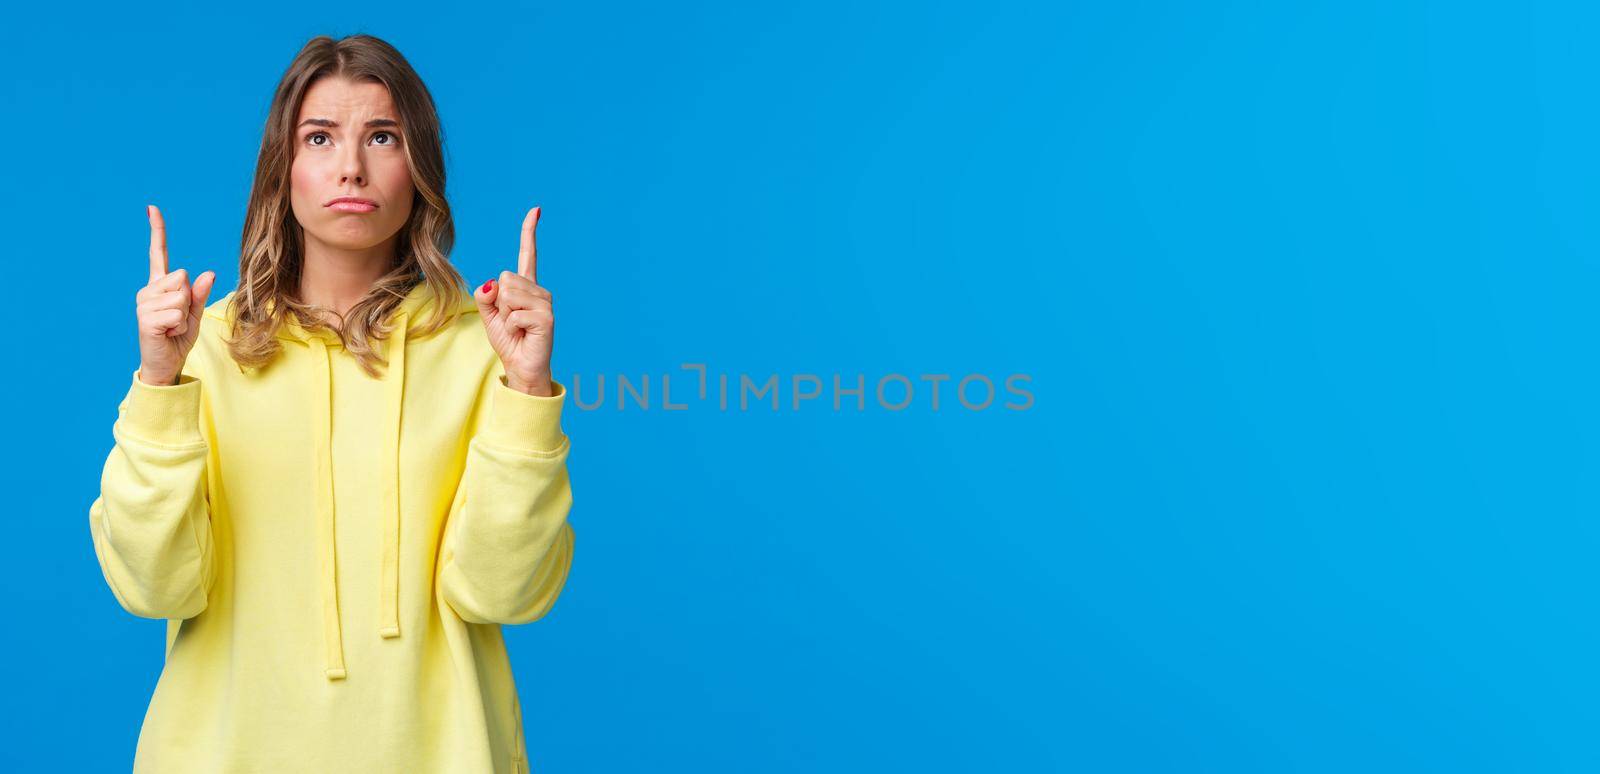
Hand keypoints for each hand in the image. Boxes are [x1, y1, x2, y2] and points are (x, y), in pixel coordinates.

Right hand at [136, 205, 215, 385]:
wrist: (166, 364)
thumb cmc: (178, 337)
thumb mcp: (195, 313)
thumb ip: (200, 293)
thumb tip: (209, 273)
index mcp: (160, 286)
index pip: (159, 254)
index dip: (157, 231)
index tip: (152, 208)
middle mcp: (148, 290)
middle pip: (182, 277)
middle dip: (189, 300)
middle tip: (179, 318)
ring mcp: (144, 304)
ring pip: (181, 296)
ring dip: (185, 316)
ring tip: (173, 327)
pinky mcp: (146, 319)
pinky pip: (177, 314)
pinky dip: (181, 326)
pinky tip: (168, 333)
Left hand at [474, 206, 553, 396]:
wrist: (521, 366)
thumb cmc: (508, 340)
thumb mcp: (488, 314)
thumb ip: (485, 295)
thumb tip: (494, 284)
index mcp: (525, 286)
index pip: (528, 254)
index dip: (530, 232)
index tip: (536, 210)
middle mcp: (539, 290)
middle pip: (505, 277)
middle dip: (499, 301)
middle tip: (510, 320)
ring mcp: (545, 303)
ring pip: (508, 294)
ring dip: (505, 315)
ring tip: (517, 328)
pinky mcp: (546, 317)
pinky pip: (514, 313)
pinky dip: (511, 327)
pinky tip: (523, 334)